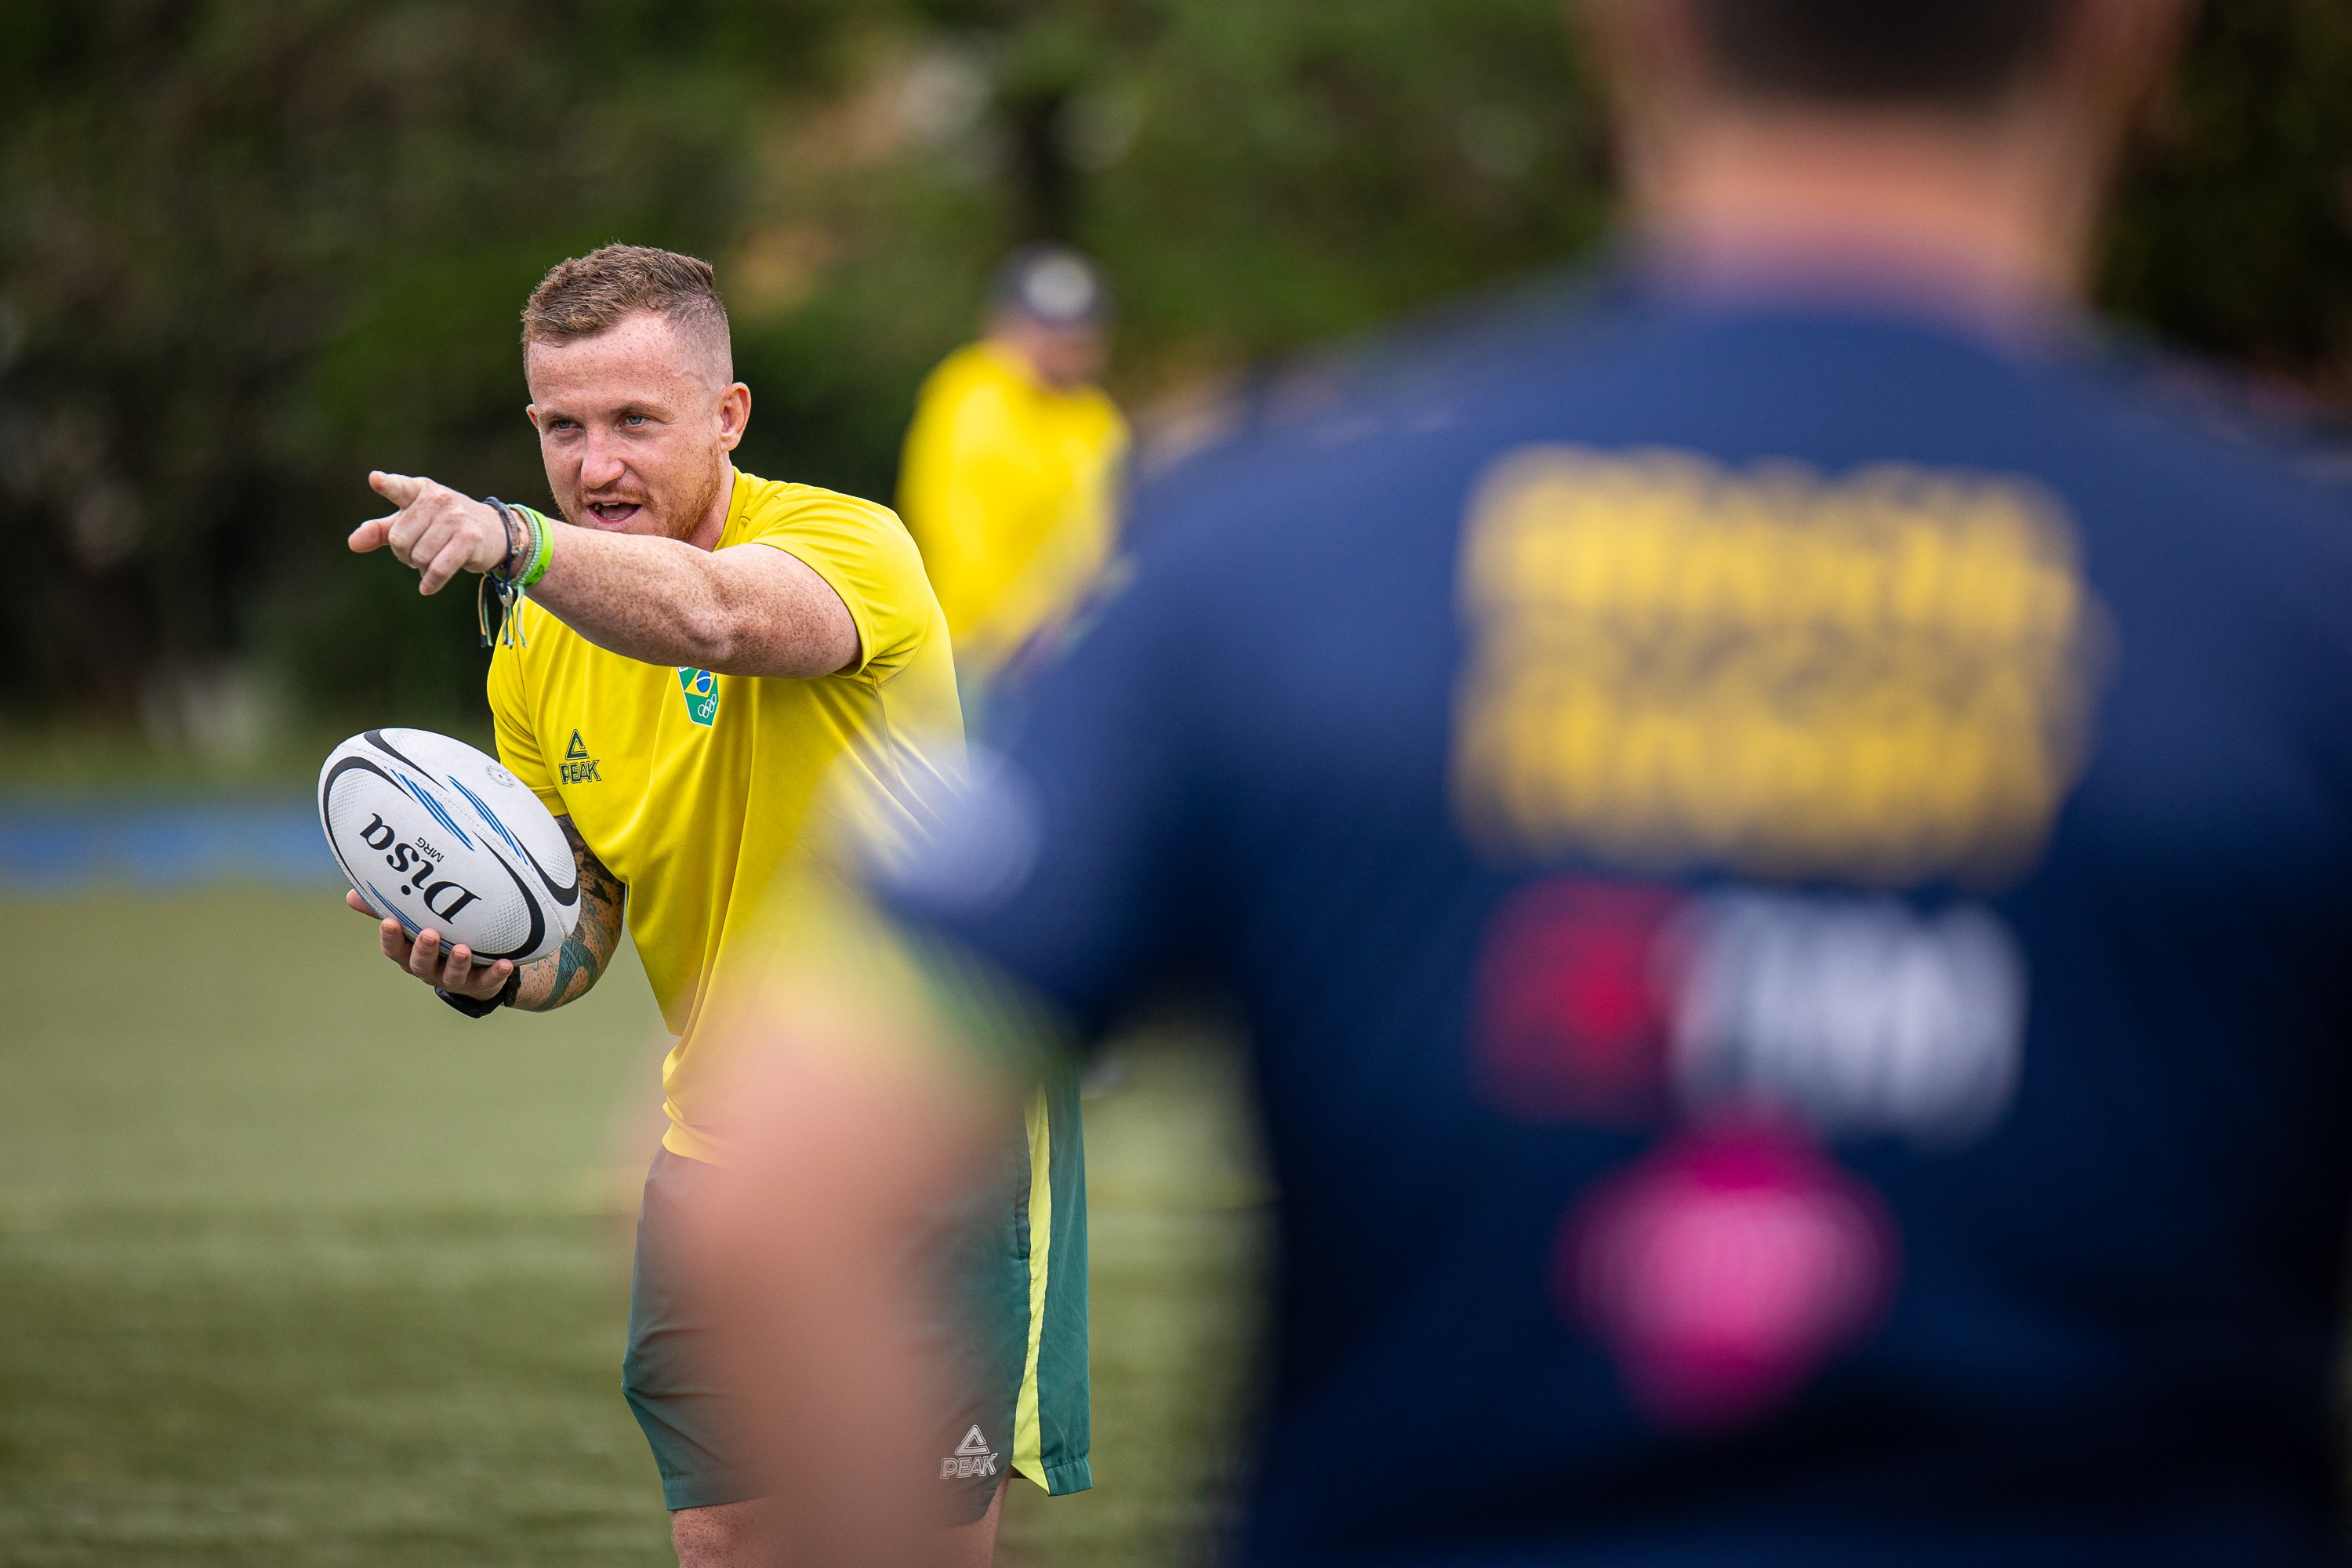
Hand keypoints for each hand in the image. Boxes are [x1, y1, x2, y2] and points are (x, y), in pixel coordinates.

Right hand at [346, 888, 513, 998]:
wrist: (477, 969)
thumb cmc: (440, 938)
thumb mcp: (414, 924)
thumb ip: (388, 908)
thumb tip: (351, 893)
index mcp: (410, 954)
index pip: (394, 949)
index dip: (390, 938)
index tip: (389, 922)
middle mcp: (429, 969)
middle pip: (420, 964)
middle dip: (424, 950)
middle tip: (430, 934)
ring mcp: (455, 978)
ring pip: (452, 974)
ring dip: (457, 962)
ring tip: (463, 949)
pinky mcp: (481, 982)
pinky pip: (488, 979)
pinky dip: (496, 973)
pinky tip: (505, 964)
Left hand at [349, 471, 514, 594]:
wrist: (495, 532)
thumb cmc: (444, 525)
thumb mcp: (412, 522)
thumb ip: (381, 531)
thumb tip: (352, 543)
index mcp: (420, 491)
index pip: (400, 488)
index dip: (387, 485)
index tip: (375, 479)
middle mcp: (438, 500)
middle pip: (399, 540)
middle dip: (404, 554)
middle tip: (418, 553)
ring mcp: (455, 519)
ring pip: (419, 556)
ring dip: (420, 567)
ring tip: (431, 561)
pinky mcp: (469, 539)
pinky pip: (439, 568)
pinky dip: (431, 581)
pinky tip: (427, 587)